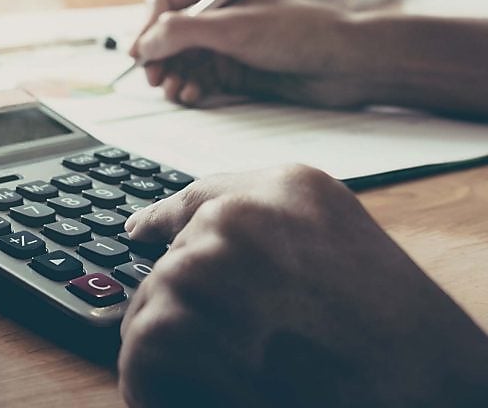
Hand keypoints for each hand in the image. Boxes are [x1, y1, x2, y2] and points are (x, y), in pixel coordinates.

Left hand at [119, 164, 487, 407]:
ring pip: (153, 310)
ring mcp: (201, 265)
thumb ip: (273, 239)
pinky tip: (214, 393)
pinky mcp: (171, 321)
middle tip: (253, 353)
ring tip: (245, 374)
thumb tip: (187, 246)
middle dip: (196, 313)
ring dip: (185, 352)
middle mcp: (238, 216)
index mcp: (288, 187)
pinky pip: (139, 354)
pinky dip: (160, 385)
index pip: (200, 200)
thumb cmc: (400, 345)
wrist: (434, 399)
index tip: (139, 232)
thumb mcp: (345, 256)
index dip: (163, 222)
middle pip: (173, 266)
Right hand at [129, 0, 372, 107]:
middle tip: (155, 79)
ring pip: (179, 61)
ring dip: (172, 77)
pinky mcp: (234, 70)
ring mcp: (225, 43)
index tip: (140, 55)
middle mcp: (217, 14)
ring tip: (175, 92)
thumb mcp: (233, 28)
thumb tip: (143, 44)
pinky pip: (198, 79)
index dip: (147, 28)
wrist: (345, 64)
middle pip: (166, 35)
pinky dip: (190, 88)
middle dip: (157, 58)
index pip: (163, 3)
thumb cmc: (299, 32)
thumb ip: (182, 32)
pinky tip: (192, 96)